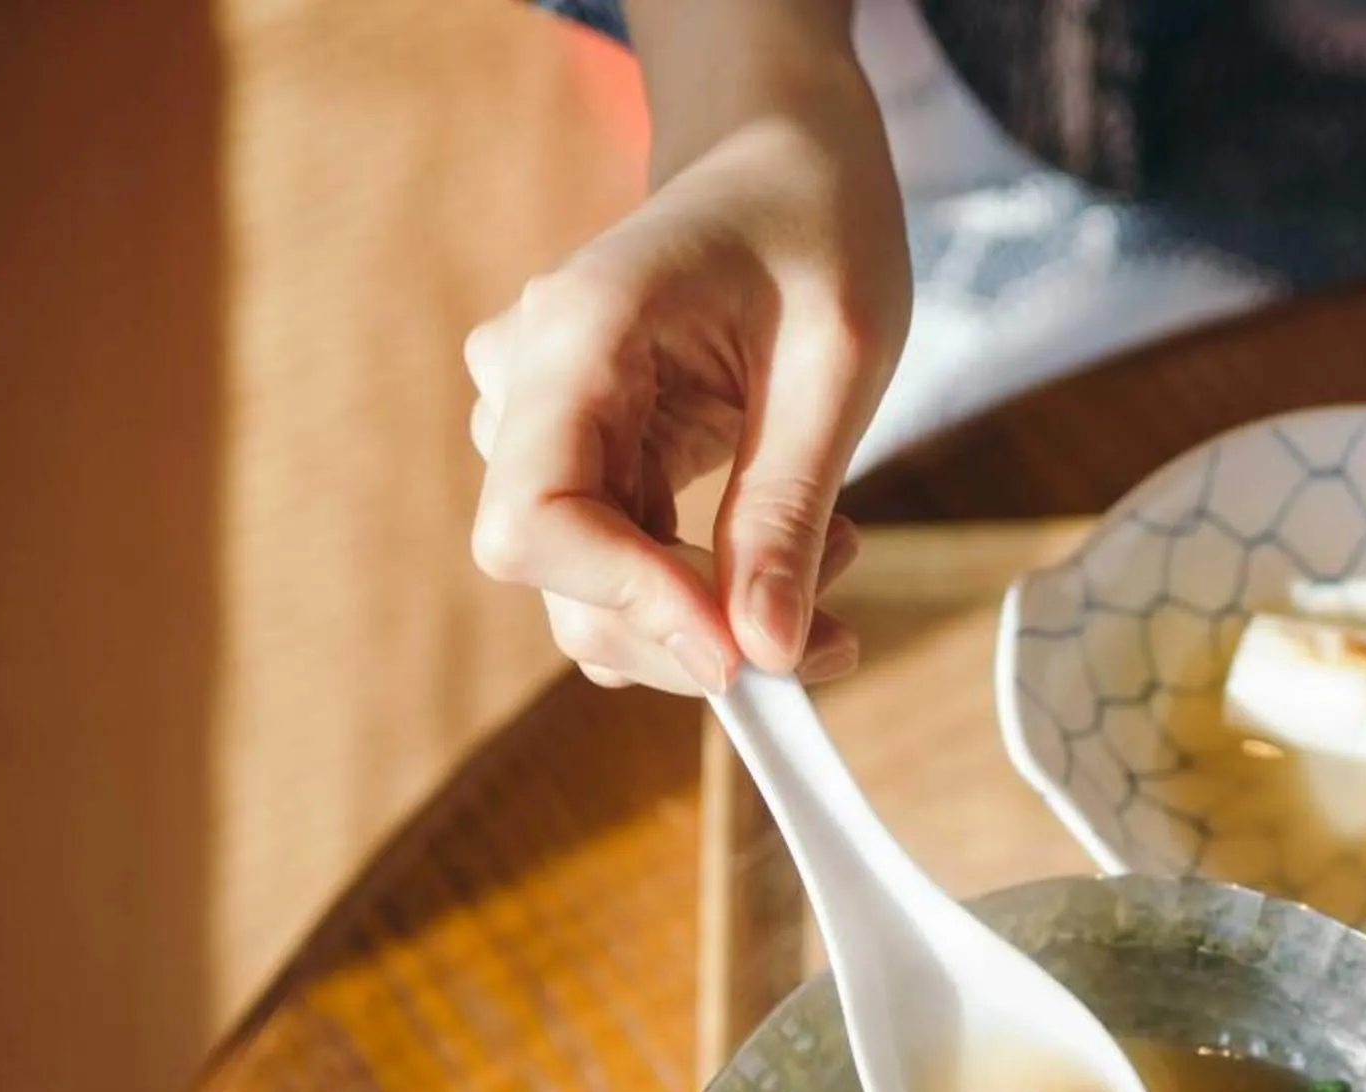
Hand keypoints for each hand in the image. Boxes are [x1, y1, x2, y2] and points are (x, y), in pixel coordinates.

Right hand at [467, 28, 909, 693]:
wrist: (781, 163)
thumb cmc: (812, 225)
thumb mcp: (835, 362)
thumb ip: (788, 509)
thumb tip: (765, 653)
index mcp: (577, 332)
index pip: (535, 520)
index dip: (628, 604)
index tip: (740, 655)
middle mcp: (529, 383)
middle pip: (558, 576)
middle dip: (692, 632)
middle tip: (834, 631)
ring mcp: (543, 424)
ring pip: (589, 589)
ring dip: (712, 616)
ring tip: (837, 557)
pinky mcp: (582, 458)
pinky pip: (622, 565)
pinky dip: (708, 592)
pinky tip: (799, 551)